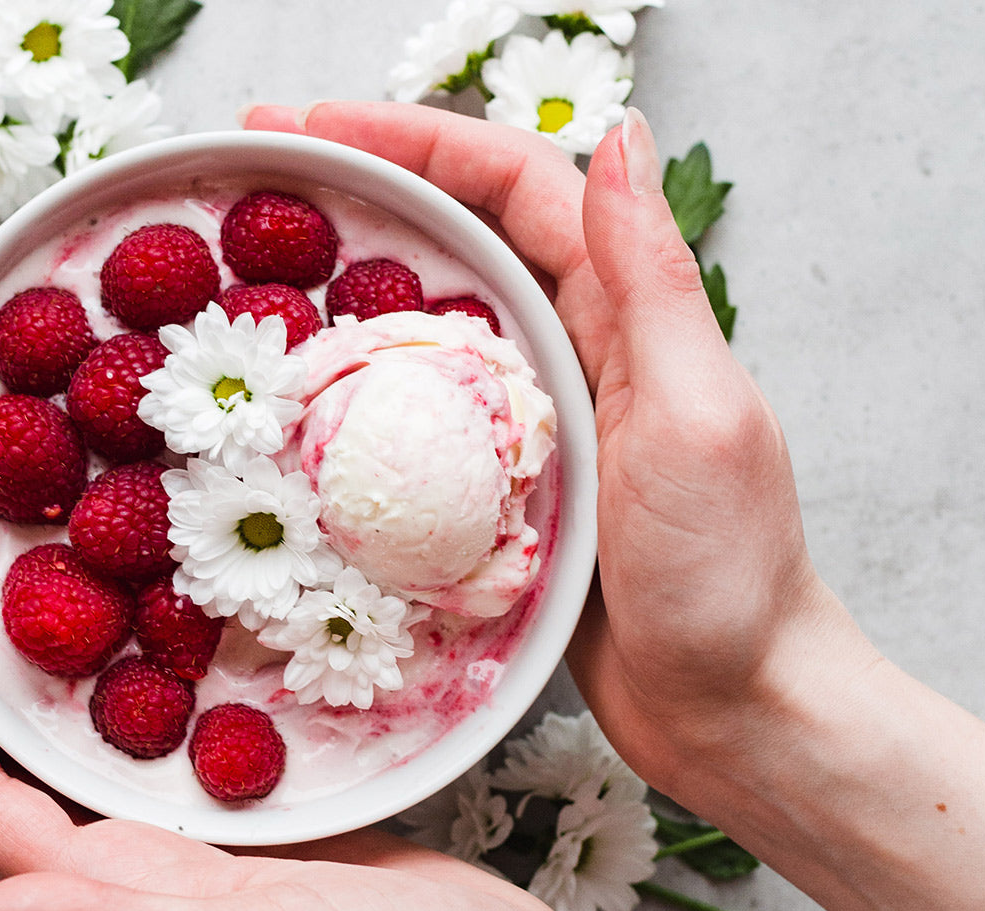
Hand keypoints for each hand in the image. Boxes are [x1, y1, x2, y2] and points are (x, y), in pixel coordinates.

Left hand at [0, 560, 612, 910]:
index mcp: (117, 903)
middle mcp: (133, 876)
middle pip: (1, 764)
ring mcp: (189, 845)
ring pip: (75, 742)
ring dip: (30, 659)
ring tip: (19, 568)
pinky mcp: (247, 815)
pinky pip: (159, 731)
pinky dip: (130, 668)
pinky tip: (146, 614)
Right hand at [243, 102, 876, 804]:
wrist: (729, 711)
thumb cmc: (726, 578)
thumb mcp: (696, 415)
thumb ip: (650, 280)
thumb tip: (618, 133)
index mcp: (623, 314)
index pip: (512, 187)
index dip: (413, 139)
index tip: (311, 125)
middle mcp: (575, 350)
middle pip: (459, 234)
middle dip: (363, 188)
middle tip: (256, 171)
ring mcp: (531, 421)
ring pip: (430, 317)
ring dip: (351, 278)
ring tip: (256, 262)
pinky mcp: (498, 489)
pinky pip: (416, 414)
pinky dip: (359, 386)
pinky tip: (299, 393)